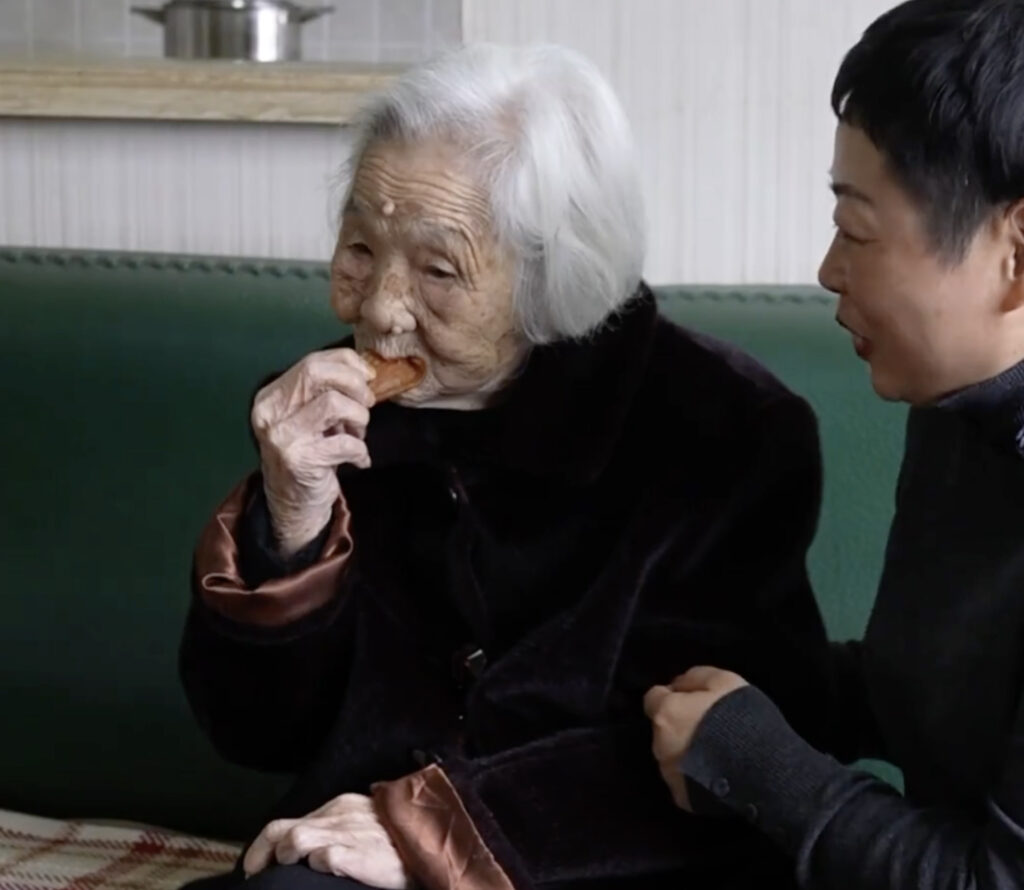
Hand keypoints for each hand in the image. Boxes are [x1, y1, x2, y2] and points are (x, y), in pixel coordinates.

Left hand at [243, 793, 411, 887]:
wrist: (437, 838)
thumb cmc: (400, 839)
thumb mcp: (365, 825)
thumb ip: (338, 831)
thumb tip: (307, 852)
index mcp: (339, 808)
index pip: (287, 822)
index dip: (262, 847)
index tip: (255, 867)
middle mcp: (339, 816)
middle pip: (281, 830)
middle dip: (260, 855)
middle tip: (255, 874)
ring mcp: (349, 834)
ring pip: (295, 840)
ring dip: (285, 858)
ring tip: (289, 874)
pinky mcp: (361, 854)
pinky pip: (326, 857)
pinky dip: (316, 866)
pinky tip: (320, 875)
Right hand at [251, 348, 374, 554]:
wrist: (294, 504)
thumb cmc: (309, 454)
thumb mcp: (310, 417)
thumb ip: (326, 392)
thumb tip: (363, 370)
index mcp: (270, 397)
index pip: (310, 362)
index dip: (346, 362)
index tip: (368, 375)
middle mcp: (269, 414)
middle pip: (316, 374)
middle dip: (353, 384)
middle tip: (367, 403)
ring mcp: (281, 437)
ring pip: (334, 404)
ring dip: (359, 418)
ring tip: (358, 433)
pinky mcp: (299, 460)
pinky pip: (345, 443)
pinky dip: (360, 450)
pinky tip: (359, 460)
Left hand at [643, 666, 747, 810]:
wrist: (761, 771)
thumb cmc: (740, 719)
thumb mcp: (724, 681)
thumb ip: (695, 678)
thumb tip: (678, 684)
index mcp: (666, 714)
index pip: (653, 698)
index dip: (672, 697)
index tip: (691, 701)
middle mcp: (660, 745)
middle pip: (663, 730)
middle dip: (680, 727)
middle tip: (709, 729)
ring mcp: (670, 775)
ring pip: (672, 757)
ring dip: (687, 753)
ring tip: (717, 754)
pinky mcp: (683, 798)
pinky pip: (684, 782)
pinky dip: (695, 777)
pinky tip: (718, 774)